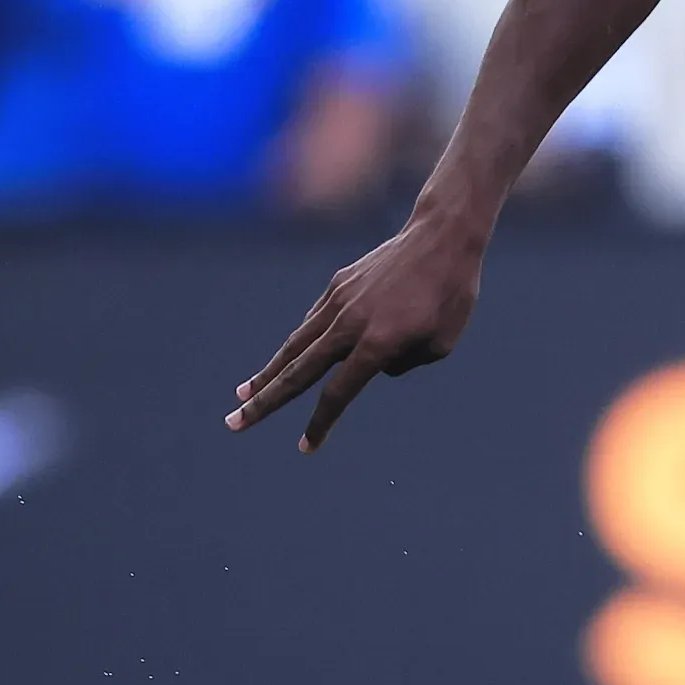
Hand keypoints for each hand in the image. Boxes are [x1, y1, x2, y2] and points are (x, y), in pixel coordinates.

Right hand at [224, 212, 487, 452]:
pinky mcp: (338, 285)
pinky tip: (289, 358)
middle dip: (264, 402)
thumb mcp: (439, 344)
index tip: (305, 448)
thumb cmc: (451, 296)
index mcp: (378, 344)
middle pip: (297, 372)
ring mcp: (339, 301)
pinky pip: (315, 321)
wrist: (441, 237)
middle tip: (233, 424)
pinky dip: (300, 342)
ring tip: (242, 394)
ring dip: (267, 373)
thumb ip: (400, 364)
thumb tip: (365, 365)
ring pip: (295, 345)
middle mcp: (350, 324)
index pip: (339, 394)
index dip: (320, 424)